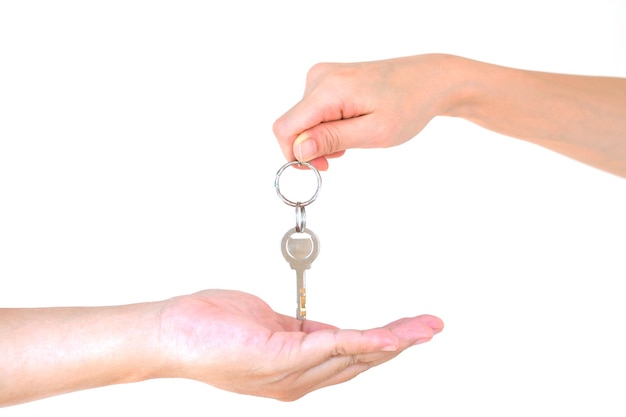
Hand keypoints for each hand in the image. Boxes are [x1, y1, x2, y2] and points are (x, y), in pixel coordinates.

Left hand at [159, 289, 442, 400]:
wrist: (172, 333)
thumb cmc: (212, 326)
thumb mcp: (267, 325)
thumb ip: (298, 330)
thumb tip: (321, 327)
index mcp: (297, 369)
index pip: (351, 357)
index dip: (385, 344)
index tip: (412, 329)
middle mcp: (299, 379)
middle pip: (361, 361)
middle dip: (401, 343)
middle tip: (433, 327)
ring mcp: (291, 372)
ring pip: (354, 356)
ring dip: (394, 342)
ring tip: (425, 329)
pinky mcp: (281, 357)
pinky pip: (332, 348)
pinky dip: (365, 341)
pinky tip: (389, 335)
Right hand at [273, 54, 457, 169]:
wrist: (428, 80)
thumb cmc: (408, 105)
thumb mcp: (374, 132)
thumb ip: (332, 139)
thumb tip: (298, 150)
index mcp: (329, 89)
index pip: (285, 128)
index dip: (295, 155)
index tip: (322, 166)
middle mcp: (319, 77)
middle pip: (292, 125)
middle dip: (311, 148)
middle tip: (342, 156)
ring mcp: (322, 76)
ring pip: (302, 120)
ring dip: (320, 138)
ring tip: (352, 139)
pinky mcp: (326, 80)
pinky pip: (312, 111)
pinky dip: (326, 126)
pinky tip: (349, 127)